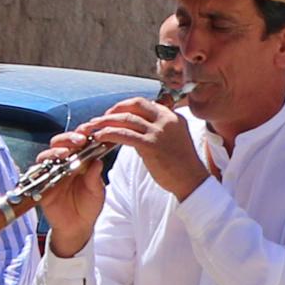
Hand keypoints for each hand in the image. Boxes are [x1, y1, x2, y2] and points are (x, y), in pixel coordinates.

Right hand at [35, 123, 117, 254]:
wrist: (77, 227)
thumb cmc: (88, 206)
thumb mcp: (97, 192)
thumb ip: (95, 177)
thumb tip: (98, 161)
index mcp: (79, 160)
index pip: (78, 142)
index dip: (82, 134)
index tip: (90, 132)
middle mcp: (63, 163)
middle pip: (60, 143)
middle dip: (69, 138)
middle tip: (80, 140)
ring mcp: (51, 172)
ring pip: (47, 154)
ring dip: (55, 151)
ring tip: (65, 153)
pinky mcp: (41, 184)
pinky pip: (36, 173)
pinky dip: (42, 168)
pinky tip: (51, 167)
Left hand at [89, 97, 213, 200]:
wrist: (191, 180)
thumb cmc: (181, 164)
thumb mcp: (174, 138)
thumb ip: (158, 129)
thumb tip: (137, 128)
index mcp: (171, 116)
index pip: (144, 103)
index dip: (125, 106)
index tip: (114, 113)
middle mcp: (166, 120)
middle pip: (134, 105)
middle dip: (115, 109)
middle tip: (101, 117)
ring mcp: (159, 132)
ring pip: (126, 119)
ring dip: (106, 121)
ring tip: (93, 126)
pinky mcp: (151, 145)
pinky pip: (124, 135)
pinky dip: (109, 134)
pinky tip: (99, 137)